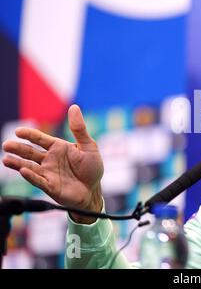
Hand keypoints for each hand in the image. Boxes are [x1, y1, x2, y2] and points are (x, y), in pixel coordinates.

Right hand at [2, 104, 103, 223]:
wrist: (94, 190)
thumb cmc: (92, 167)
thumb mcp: (89, 146)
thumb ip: (79, 129)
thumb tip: (74, 107)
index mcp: (58, 147)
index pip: (40, 139)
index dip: (29, 135)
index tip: (18, 131)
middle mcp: (49, 159)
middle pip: (30, 152)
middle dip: (18, 148)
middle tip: (6, 145)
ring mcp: (48, 173)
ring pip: (29, 167)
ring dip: (17, 163)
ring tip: (6, 159)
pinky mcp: (50, 186)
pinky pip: (38, 180)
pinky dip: (31, 176)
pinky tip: (23, 171)